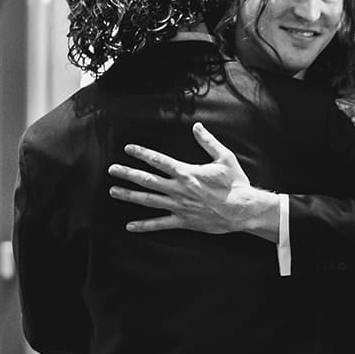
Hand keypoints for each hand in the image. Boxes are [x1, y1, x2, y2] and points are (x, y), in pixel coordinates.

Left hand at [108, 122, 280, 238]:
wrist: (242, 210)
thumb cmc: (235, 183)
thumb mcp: (224, 158)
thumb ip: (208, 142)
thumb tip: (197, 127)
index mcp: (186, 172)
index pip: (158, 160)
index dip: (141, 153)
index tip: (128, 149)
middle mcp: (178, 189)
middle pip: (147, 179)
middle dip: (127, 174)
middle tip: (112, 170)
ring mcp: (178, 206)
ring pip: (148, 200)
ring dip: (129, 195)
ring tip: (113, 191)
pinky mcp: (183, 221)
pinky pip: (160, 224)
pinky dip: (144, 226)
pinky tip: (130, 226)